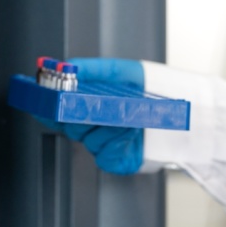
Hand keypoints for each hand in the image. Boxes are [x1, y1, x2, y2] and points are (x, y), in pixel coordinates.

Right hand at [33, 58, 144, 175]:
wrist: (179, 114)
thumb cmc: (152, 91)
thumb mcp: (122, 72)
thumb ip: (93, 69)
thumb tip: (69, 66)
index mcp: (89, 104)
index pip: (59, 108)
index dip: (50, 106)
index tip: (46, 99)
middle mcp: (92, 125)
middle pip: (71, 123)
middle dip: (85, 112)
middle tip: (98, 103)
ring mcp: (101, 144)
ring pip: (88, 138)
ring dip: (107, 126)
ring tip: (127, 116)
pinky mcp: (113, 160)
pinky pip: (103, 154)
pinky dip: (117, 142)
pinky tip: (130, 133)